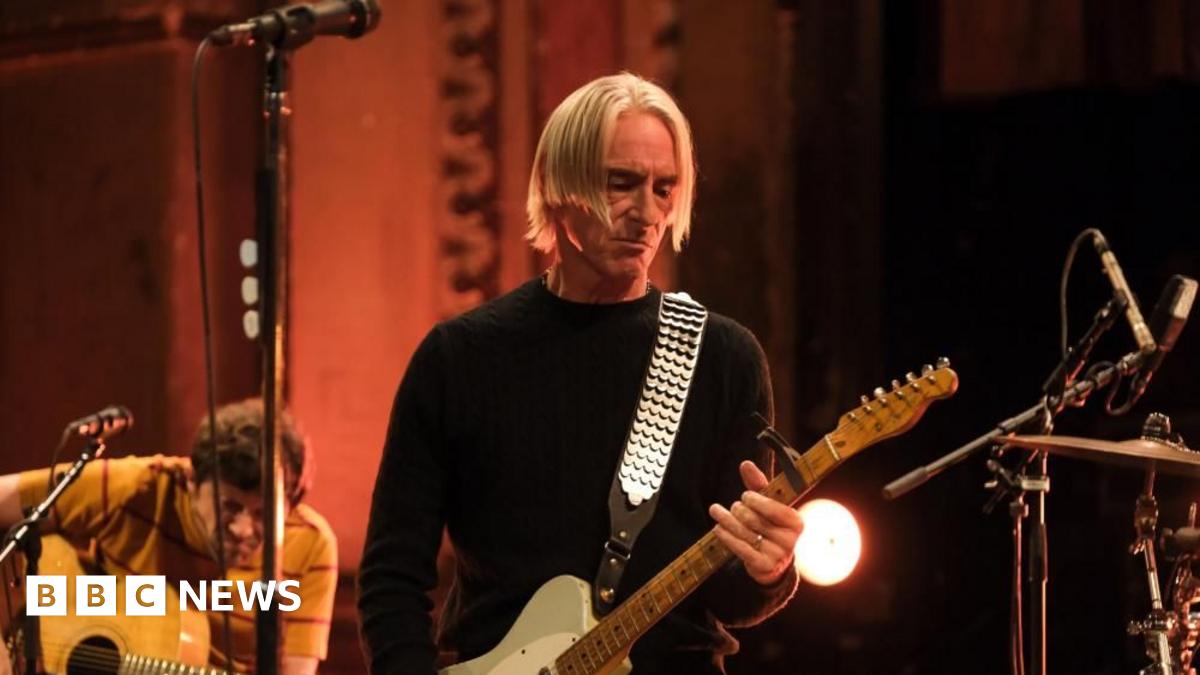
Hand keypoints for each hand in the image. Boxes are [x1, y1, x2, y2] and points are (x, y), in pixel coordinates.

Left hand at [708, 460, 802, 584]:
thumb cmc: (770, 525)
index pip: (770, 506)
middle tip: (734, 507)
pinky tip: (717, 527)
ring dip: (726, 520)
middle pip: (752, 518)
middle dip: (738, 510)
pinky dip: (726, 536)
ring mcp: (777, 555)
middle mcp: (790, 540)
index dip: (754, 499)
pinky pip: (740, 548)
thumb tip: (745, 464)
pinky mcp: (764, 567)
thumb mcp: (769, 504)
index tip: (745, 496)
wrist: (775, 562)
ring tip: (716, 511)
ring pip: (743, 532)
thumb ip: (758, 484)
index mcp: (795, 521)